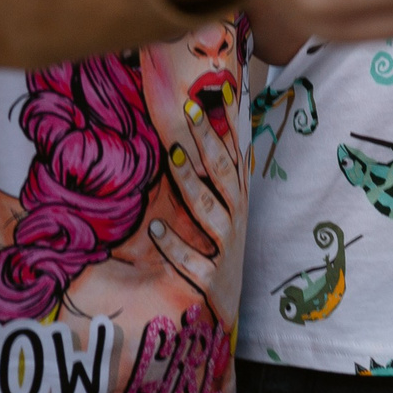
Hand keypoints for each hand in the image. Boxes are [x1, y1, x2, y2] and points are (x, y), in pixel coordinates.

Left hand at [149, 83, 246, 297]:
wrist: (228, 303)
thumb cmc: (219, 246)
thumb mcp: (223, 207)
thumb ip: (215, 172)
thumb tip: (207, 126)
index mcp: (237, 197)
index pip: (235, 152)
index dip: (229, 122)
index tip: (219, 90)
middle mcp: (236, 216)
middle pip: (223, 173)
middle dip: (207, 140)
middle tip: (189, 109)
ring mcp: (225, 246)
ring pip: (210, 211)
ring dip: (192, 185)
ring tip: (173, 159)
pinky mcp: (211, 276)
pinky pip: (192, 260)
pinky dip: (175, 246)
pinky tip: (156, 229)